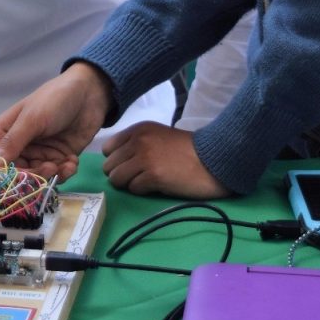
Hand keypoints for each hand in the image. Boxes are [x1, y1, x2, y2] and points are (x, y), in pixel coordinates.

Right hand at [0, 62, 113, 181]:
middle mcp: (20, 146)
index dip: (9, 175)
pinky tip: (73, 162)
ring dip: (54, 174)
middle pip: (20, 174)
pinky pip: (57, 174)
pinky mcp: (59, 157)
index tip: (24, 179)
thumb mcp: (32, 119)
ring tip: (67, 164)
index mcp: (6, 133)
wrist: (89, 92)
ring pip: (40, 177)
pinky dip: (65, 172)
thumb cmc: (55, 99)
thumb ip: (12, 143)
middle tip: (51, 168)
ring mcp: (40, 152)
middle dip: (36, 175)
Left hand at [101, 122, 231, 197]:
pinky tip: (156, 186)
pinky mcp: (152, 176)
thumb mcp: (157, 137)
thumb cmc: (185, 150)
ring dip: (129, 184)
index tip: (129, 165)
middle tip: (139, 177)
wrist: (211, 160)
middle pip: (110, 166)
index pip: (108, 148)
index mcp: (138, 129)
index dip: (117, 160)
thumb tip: (114, 163)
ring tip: (146, 182)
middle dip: (121, 174)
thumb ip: (136, 144)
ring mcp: (144, 158)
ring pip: (117, 179)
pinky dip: (142, 191)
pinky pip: (133, 189)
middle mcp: (138, 140)